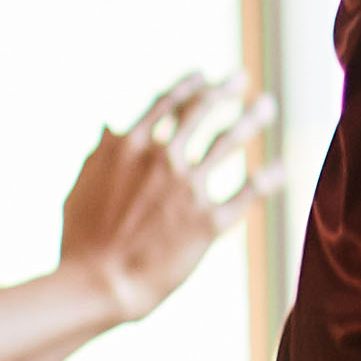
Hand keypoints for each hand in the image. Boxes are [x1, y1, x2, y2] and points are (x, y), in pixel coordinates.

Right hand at [54, 73, 266, 318]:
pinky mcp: (208, 221)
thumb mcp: (81, 187)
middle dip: (224, 91)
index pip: (165, 104)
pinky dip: (268, 179)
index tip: (203, 76)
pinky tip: (281, 169)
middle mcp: (161, 159)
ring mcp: (187, 188)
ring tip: (266, 106)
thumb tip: (109, 126)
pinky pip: (247, 193)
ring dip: (250, 120)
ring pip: (228, 142)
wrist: (97, 283)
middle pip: (201, 112)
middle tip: (241, 79)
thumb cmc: (80, 240)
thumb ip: (100, 153)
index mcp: (128, 147)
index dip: (187, 87)